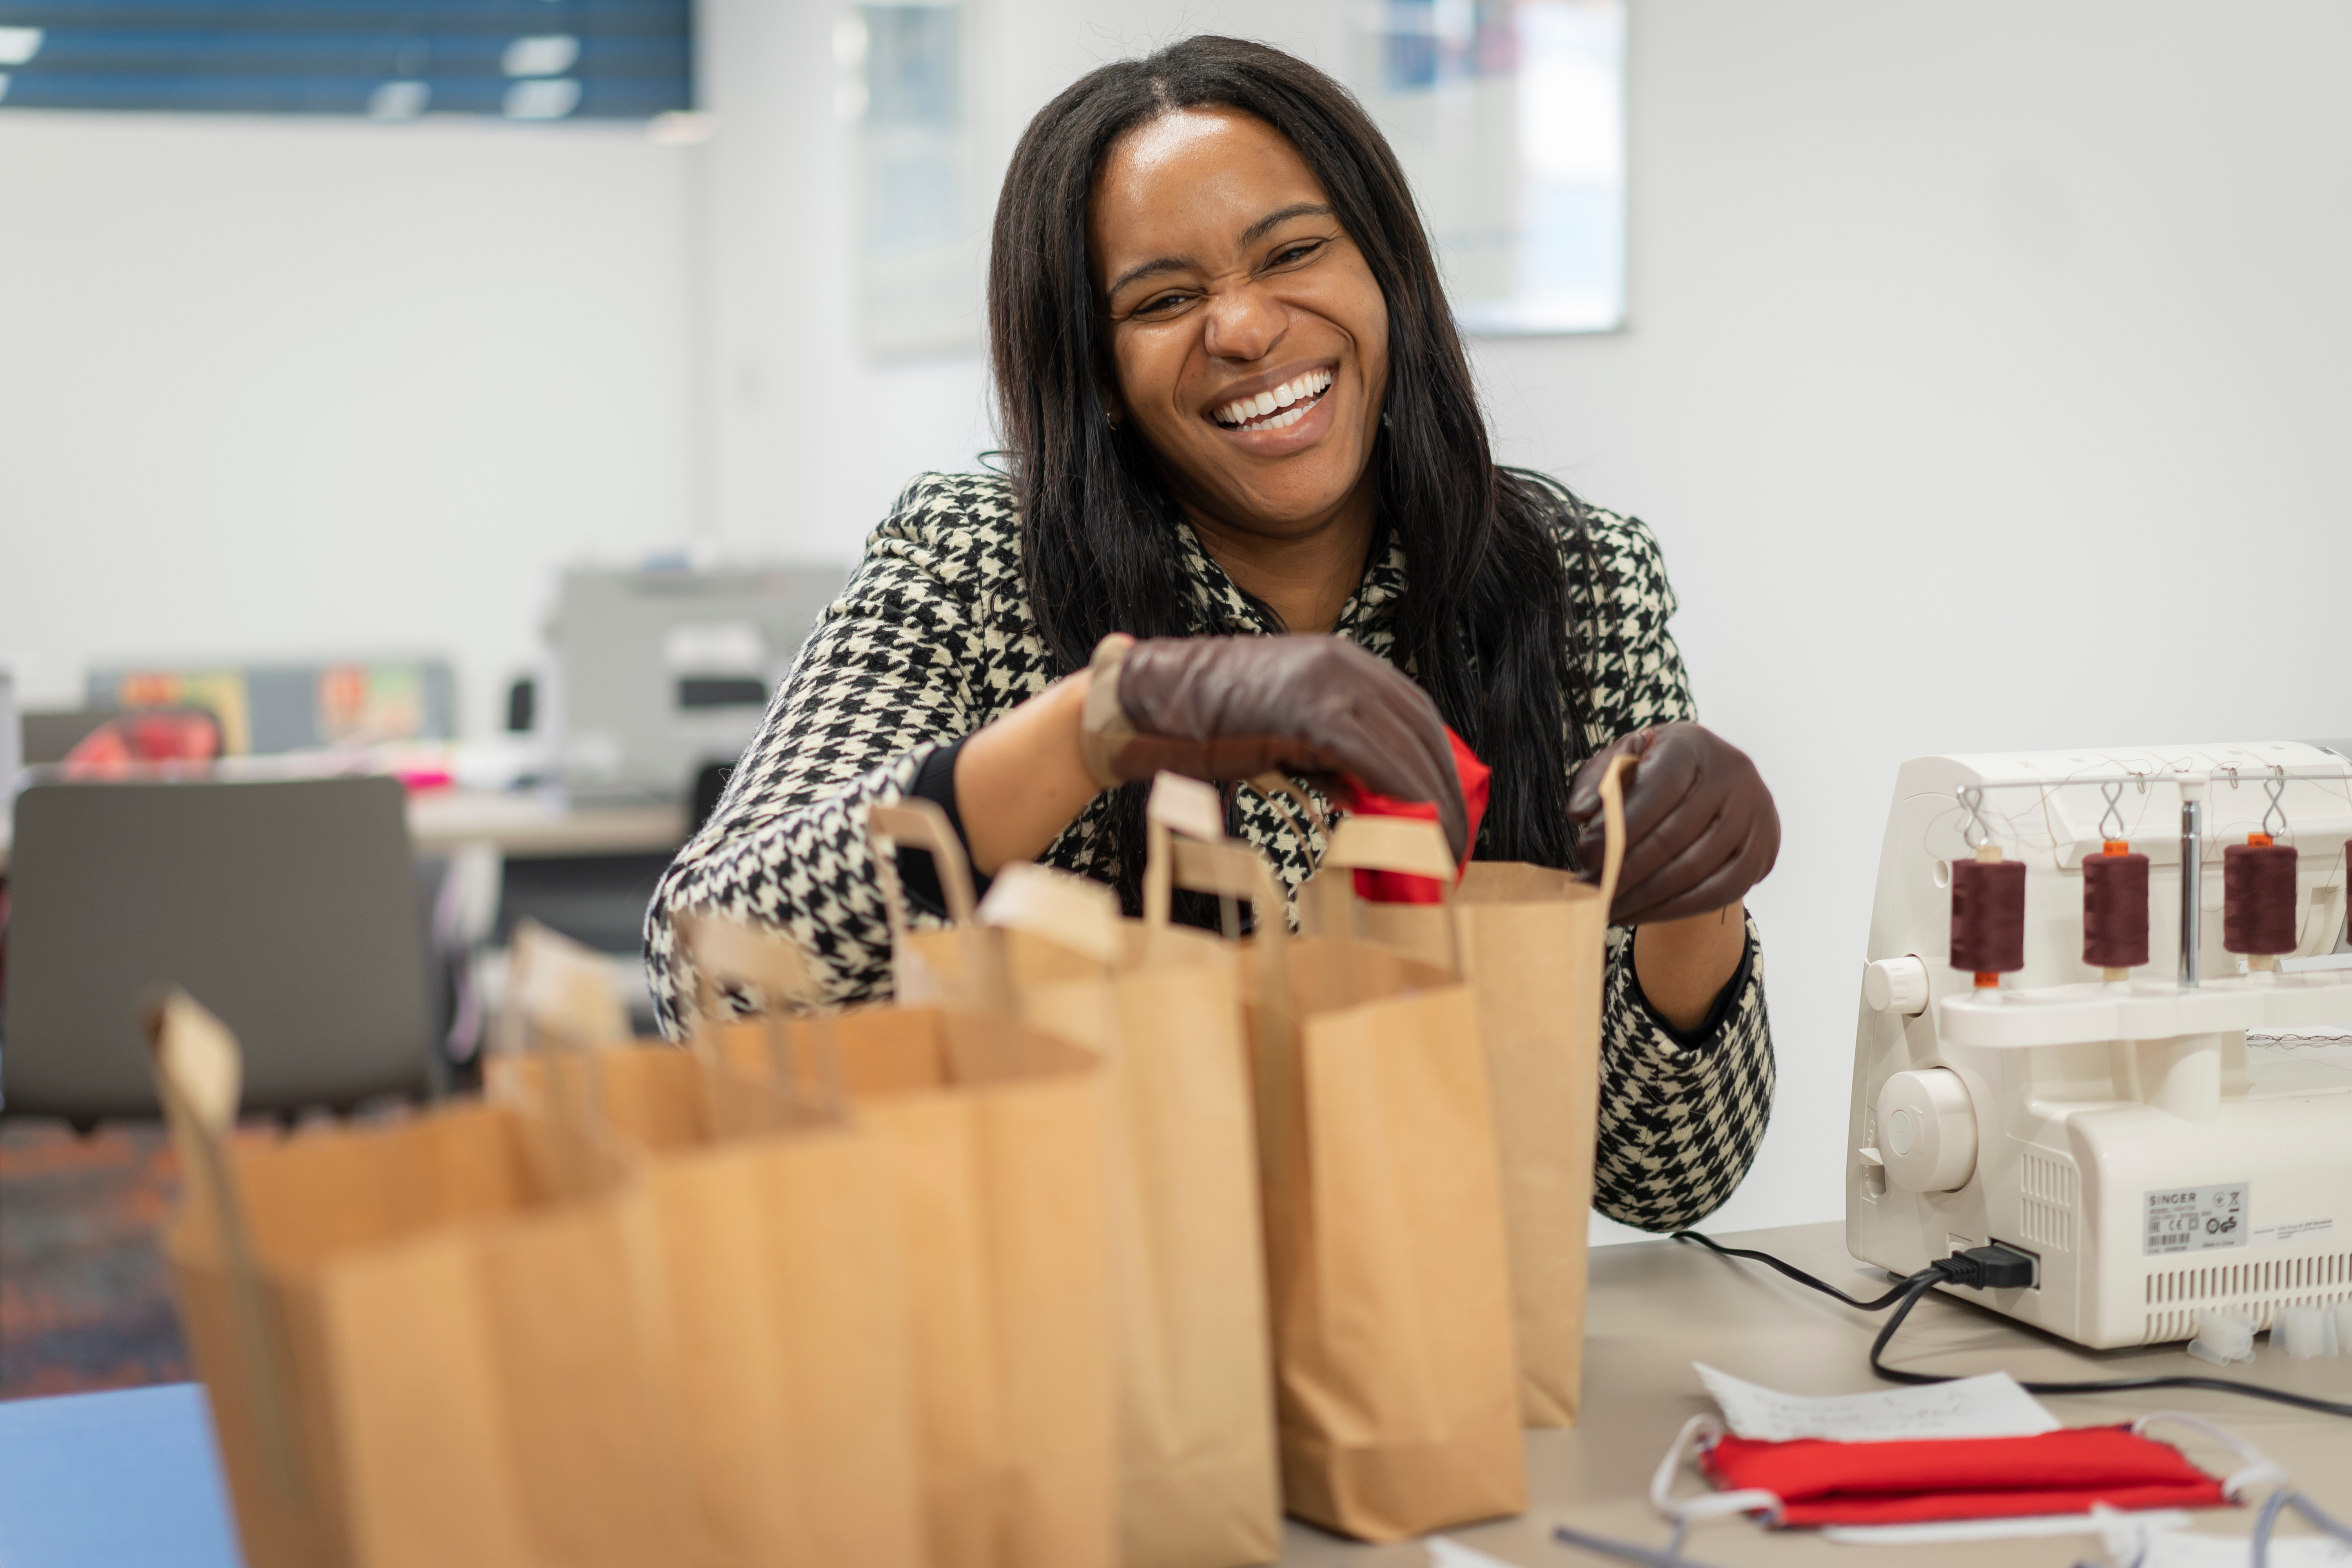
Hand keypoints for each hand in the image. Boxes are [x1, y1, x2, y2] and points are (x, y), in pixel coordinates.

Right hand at [1079, 633, 1467, 859]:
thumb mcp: (1280, 732)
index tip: (1448, 811)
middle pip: (1422, 729)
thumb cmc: (1198, 726)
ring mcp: (1328, 682)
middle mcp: (1342, 662)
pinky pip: (1378, 761)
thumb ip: (1328, 754)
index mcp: (1339, 660)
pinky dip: (1404, 799)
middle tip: (1455, 845)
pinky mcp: (1310, 712)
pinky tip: (1413, 833)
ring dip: (1434, 804)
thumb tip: (1371, 801)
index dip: (1439, 765)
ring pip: (1409, 746)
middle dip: (1448, 790)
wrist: (1138, 707)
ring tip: (1441, 853)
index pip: (1413, 713)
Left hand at [1568, 722, 1777, 924]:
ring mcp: (1754, 816)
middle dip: (1624, 869)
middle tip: (1589, 890)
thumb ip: (1599, 781)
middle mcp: (1733, 776)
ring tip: (1605, 907)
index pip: (1657, 789)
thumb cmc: (1655, 771)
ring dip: (1642, 896)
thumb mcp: (1625, 761)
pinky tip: (1635, 914)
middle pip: (1672, 836)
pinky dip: (1671, 910)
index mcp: (1692, 745)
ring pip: (1692, 870)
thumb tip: (1579, 813)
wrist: (1713, 784)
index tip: (1583, 856)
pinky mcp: (1761, 853)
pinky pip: (1715, 893)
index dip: (1618, 827)